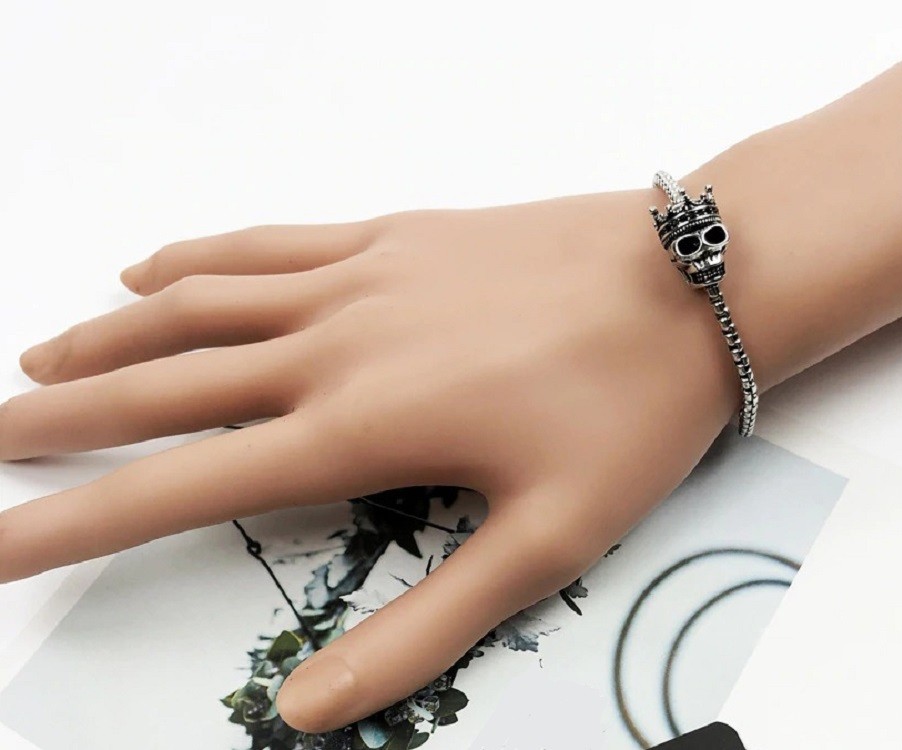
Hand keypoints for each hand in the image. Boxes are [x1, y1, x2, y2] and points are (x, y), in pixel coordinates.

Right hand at [0, 188, 742, 731]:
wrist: (693, 283)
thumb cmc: (630, 410)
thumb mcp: (541, 545)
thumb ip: (423, 628)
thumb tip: (314, 707)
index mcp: (360, 427)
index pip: (178, 486)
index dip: (71, 521)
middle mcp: (336, 343)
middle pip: (158, 385)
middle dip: (54, 423)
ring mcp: (360, 277)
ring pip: (194, 305)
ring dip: (105, 340)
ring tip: (37, 366)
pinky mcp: (393, 234)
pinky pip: (267, 241)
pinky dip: (194, 257)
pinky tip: (149, 270)